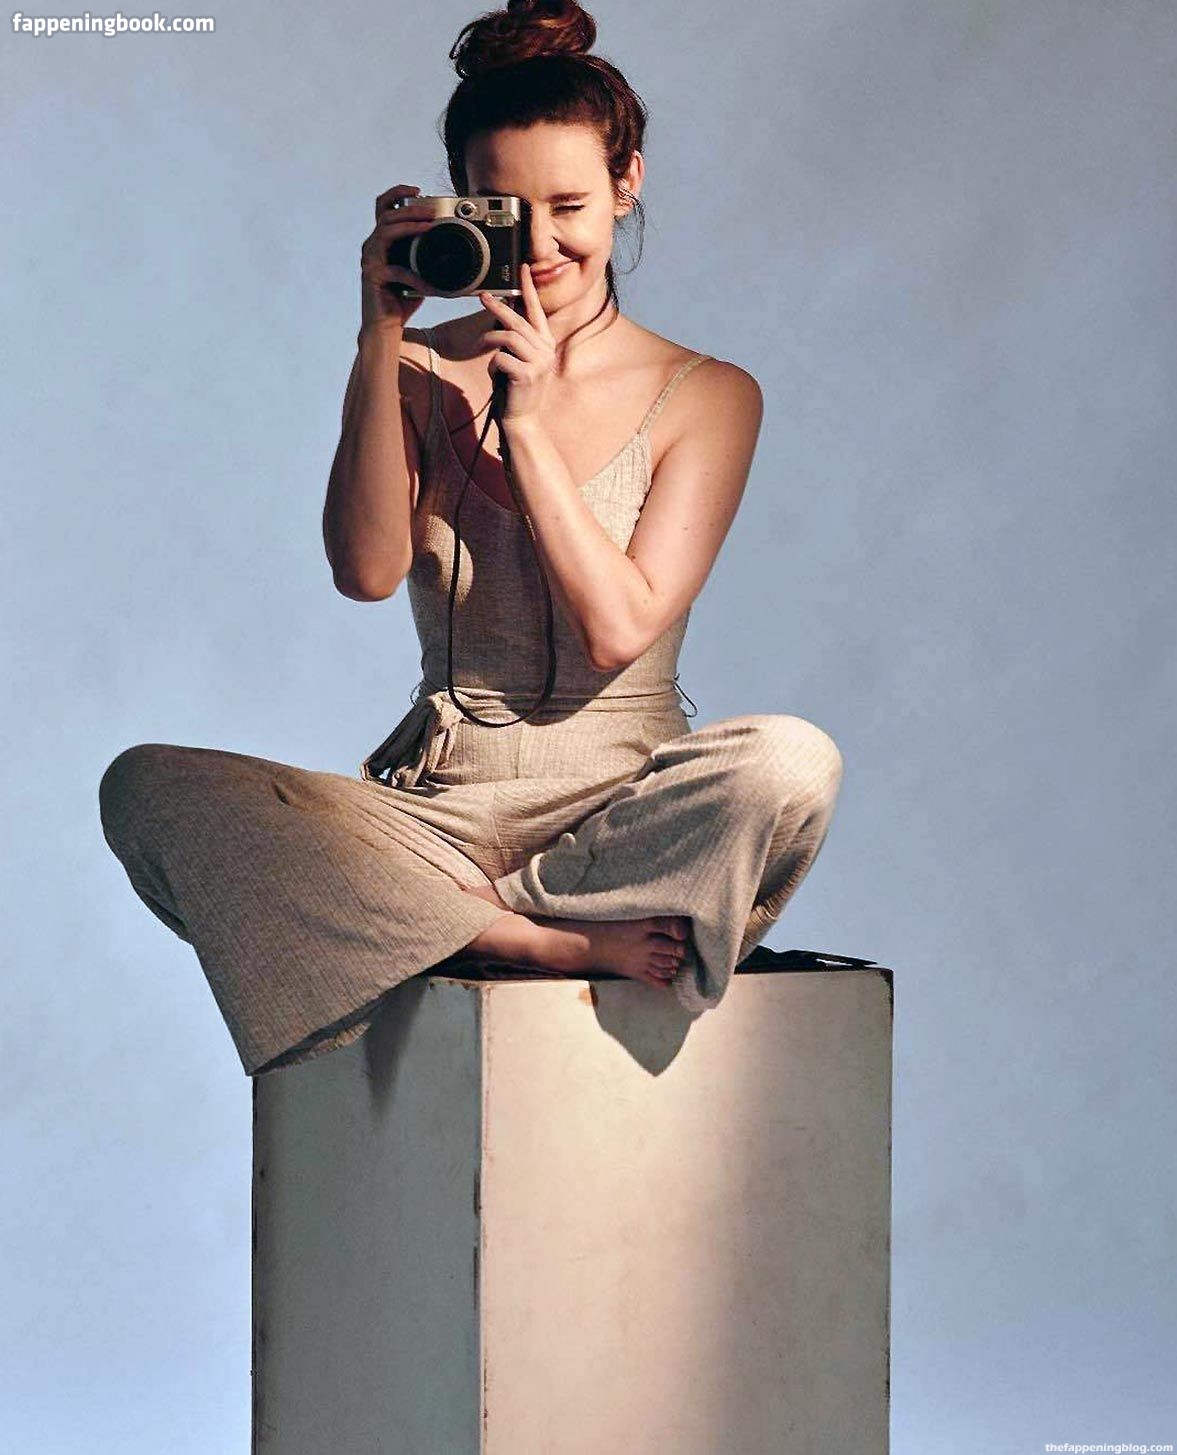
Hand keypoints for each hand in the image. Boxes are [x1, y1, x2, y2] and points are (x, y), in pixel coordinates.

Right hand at [360, 184, 436, 332]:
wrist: (386, 325)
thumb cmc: (401, 298)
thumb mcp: (418, 272)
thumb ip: (426, 256)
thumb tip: (452, 246)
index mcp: (382, 241)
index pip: (384, 208)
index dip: (397, 194)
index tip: (418, 190)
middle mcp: (372, 246)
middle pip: (387, 215)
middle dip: (410, 208)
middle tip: (431, 210)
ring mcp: (370, 260)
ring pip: (386, 232)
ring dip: (408, 226)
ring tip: (428, 226)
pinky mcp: (372, 276)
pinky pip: (395, 269)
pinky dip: (415, 277)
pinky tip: (429, 286)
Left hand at [479, 264, 556, 422]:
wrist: (523, 420)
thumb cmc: (516, 389)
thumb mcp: (518, 359)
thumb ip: (514, 341)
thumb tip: (499, 318)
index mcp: (545, 343)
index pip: (536, 311)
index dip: (529, 289)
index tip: (522, 268)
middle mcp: (546, 349)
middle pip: (517, 320)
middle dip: (498, 307)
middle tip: (482, 296)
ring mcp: (539, 362)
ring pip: (507, 337)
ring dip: (489, 340)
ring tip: (480, 346)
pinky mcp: (527, 374)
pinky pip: (500, 358)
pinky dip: (492, 365)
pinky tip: (497, 376)